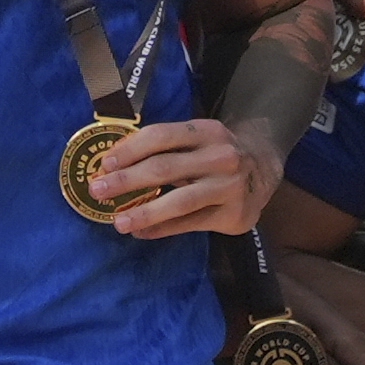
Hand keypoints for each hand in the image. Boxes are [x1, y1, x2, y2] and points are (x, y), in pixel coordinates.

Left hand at [97, 119, 281, 239]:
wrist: (266, 167)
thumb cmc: (217, 153)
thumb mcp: (198, 139)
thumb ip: (165, 148)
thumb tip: (113, 167)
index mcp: (207, 132)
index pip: (161, 136)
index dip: (129, 150)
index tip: (104, 164)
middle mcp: (222, 156)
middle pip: (165, 167)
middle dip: (126, 180)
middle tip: (98, 191)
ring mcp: (231, 186)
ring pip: (179, 201)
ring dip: (144, 212)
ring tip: (118, 222)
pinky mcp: (234, 214)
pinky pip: (191, 224)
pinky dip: (162, 229)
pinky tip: (142, 232)